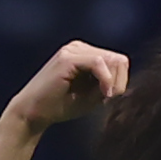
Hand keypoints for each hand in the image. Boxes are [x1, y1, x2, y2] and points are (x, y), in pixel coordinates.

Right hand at [6, 41, 129, 131]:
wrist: (34, 112)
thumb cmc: (61, 106)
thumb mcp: (92, 96)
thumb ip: (109, 85)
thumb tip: (125, 78)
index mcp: (85, 54)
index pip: (118, 61)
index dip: (121, 82)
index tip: (109, 98)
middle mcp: (79, 47)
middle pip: (119, 59)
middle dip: (119, 82)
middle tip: (105, 99)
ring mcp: (73, 50)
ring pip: (112, 60)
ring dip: (112, 83)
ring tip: (101, 97)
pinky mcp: (68, 58)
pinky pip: (99, 63)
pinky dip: (105, 80)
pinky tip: (103, 94)